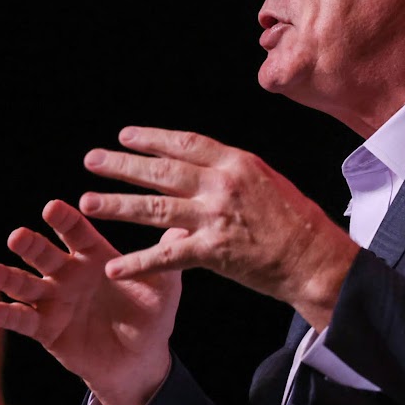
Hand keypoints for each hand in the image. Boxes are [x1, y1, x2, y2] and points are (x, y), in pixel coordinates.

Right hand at [0, 199, 180, 404]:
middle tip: (18, 236)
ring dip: (6, 276)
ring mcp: (53, 300)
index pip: (77, 233)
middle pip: (44, 254)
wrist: (140, 360)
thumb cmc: (151, 315)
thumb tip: (184, 227)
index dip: (64, 221)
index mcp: (94, 256)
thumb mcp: (163, 287)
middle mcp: (68, 273)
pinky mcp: (45, 329)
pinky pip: (21, 320)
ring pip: (24, 284)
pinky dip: (3, 315)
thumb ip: (165, 258)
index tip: (51, 207)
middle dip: (30, 245)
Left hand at [78, 126, 358, 329]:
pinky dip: (138, 262)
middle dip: (122, 165)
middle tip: (91, 160)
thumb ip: (227, 180)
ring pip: (155, 208)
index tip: (125, 136)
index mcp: (237, 162)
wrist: (317, 258)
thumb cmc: (297, 223)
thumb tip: (194, 182)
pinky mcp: (214, 251)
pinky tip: (114, 268)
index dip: (152, 139)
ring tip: (87, 203)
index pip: (185, 143)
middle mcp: (223, 184)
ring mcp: (216, 217)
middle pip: (162, 170)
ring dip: (117, 205)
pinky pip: (167, 256)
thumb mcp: (265, 185)